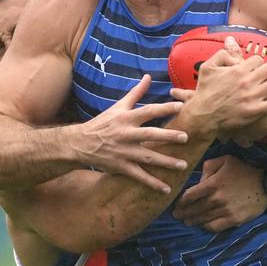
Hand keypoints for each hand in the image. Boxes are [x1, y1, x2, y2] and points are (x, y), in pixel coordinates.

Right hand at [69, 75, 188, 192]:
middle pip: (150, 134)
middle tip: (186, 137)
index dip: (164, 108)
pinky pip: (140, 176)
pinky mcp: (121, 167)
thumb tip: (149, 76)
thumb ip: (136, 93)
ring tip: (183, 165)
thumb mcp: (118, 106)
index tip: (181, 107)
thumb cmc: (103, 123)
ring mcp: (124, 152)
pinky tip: (167, 189)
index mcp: (126, 118)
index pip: (148, 111)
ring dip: (165, 162)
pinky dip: (153, 183)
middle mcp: (126, 134)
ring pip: (148, 157)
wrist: (81, 144)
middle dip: (168, 136)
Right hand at [171, 37, 266, 139]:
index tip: (262, 64)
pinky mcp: (255, 111)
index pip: (256, 60)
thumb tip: (231, 46)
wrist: (203, 116)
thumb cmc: (204, 92)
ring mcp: (253, 97)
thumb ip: (221, 55)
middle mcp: (248, 81)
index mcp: (238, 70)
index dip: (260, 61)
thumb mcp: (207, 68)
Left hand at [173, 155, 266, 231]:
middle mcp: (218, 198)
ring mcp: (226, 211)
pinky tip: (202, 224)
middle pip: (194, 209)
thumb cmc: (245, 170)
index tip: (176, 203)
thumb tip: (198, 180)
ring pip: (202, 219)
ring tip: (186, 221)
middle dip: (183, 213)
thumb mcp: (226, 160)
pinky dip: (206, 227)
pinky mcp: (234, 220)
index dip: (181, 201)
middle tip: (176, 215)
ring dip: (192, 221)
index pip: (190, 195)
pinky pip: (214, 227)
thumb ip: (208, 166)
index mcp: (214, 183)